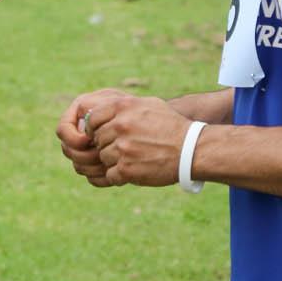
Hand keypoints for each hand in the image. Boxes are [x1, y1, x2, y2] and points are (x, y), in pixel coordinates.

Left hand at [58, 90, 189, 187]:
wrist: (190, 150)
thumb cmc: (170, 125)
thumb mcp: (148, 105)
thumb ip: (122, 106)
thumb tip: (98, 109)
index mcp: (123, 107)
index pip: (91, 118)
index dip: (95, 128)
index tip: (105, 133)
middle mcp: (120, 126)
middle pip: (97, 139)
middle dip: (108, 144)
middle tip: (126, 146)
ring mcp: (122, 148)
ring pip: (103, 157)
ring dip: (114, 160)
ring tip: (134, 157)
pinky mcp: (126, 169)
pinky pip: (110, 174)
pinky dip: (119, 175)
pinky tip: (134, 169)